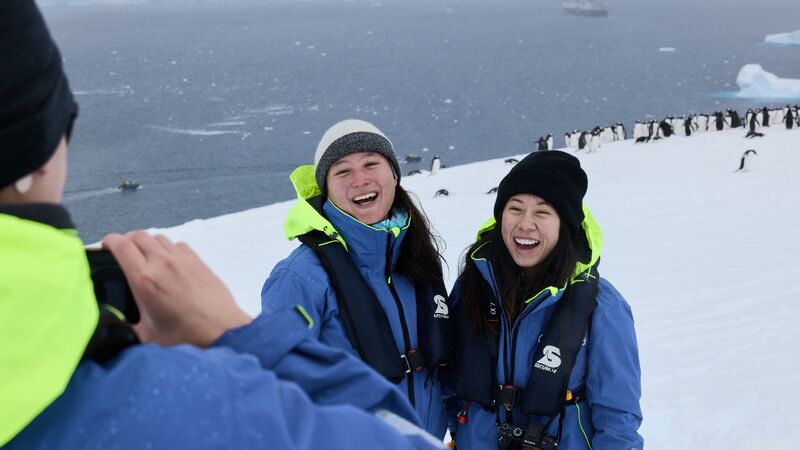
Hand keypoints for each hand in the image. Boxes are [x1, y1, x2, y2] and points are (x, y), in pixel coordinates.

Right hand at [102, 231, 251, 346]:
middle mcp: (163, 264)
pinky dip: (168, 248)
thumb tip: (113, 321)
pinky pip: (178, 245)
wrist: (220, 331)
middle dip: (126, 240)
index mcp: (144, 280)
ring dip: (147, 243)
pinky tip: (168, 262)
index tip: (105, 245)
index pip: (121, 245)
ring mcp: (182, 260)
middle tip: (122, 251)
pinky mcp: (198, 262)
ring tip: (144, 257)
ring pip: (158, 238)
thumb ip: (126, 324)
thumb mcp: (145, 335)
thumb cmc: (187, 336)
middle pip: (138, 235)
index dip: (109, 241)